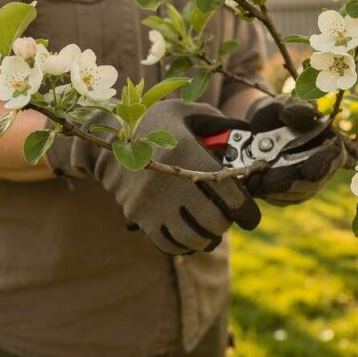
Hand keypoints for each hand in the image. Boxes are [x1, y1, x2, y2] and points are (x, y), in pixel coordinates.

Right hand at [46, 100, 260, 254]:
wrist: (106, 138)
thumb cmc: (154, 123)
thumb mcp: (186, 111)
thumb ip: (219, 122)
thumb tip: (246, 131)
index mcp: (189, 154)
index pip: (230, 196)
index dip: (248, 211)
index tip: (251, 215)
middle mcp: (172, 182)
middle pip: (214, 221)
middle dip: (226, 222)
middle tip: (228, 215)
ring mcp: (153, 204)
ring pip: (193, 238)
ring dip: (208, 237)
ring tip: (210, 227)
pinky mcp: (140, 217)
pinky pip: (169, 244)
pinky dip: (185, 245)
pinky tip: (190, 234)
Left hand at [243, 95, 345, 205]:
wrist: (257, 128)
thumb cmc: (277, 113)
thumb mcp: (283, 104)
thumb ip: (295, 107)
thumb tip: (309, 113)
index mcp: (329, 140)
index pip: (335, 156)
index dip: (324, 165)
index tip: (309, 170)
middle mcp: (324, 165)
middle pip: (315, 181)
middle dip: (292, 183)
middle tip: (269, 180)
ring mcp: (309, 181)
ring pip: (300, 194)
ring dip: (278, 192)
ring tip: (256, 183)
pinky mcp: (293, 193)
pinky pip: (285, 200)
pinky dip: (271, 196)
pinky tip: (256, 188)